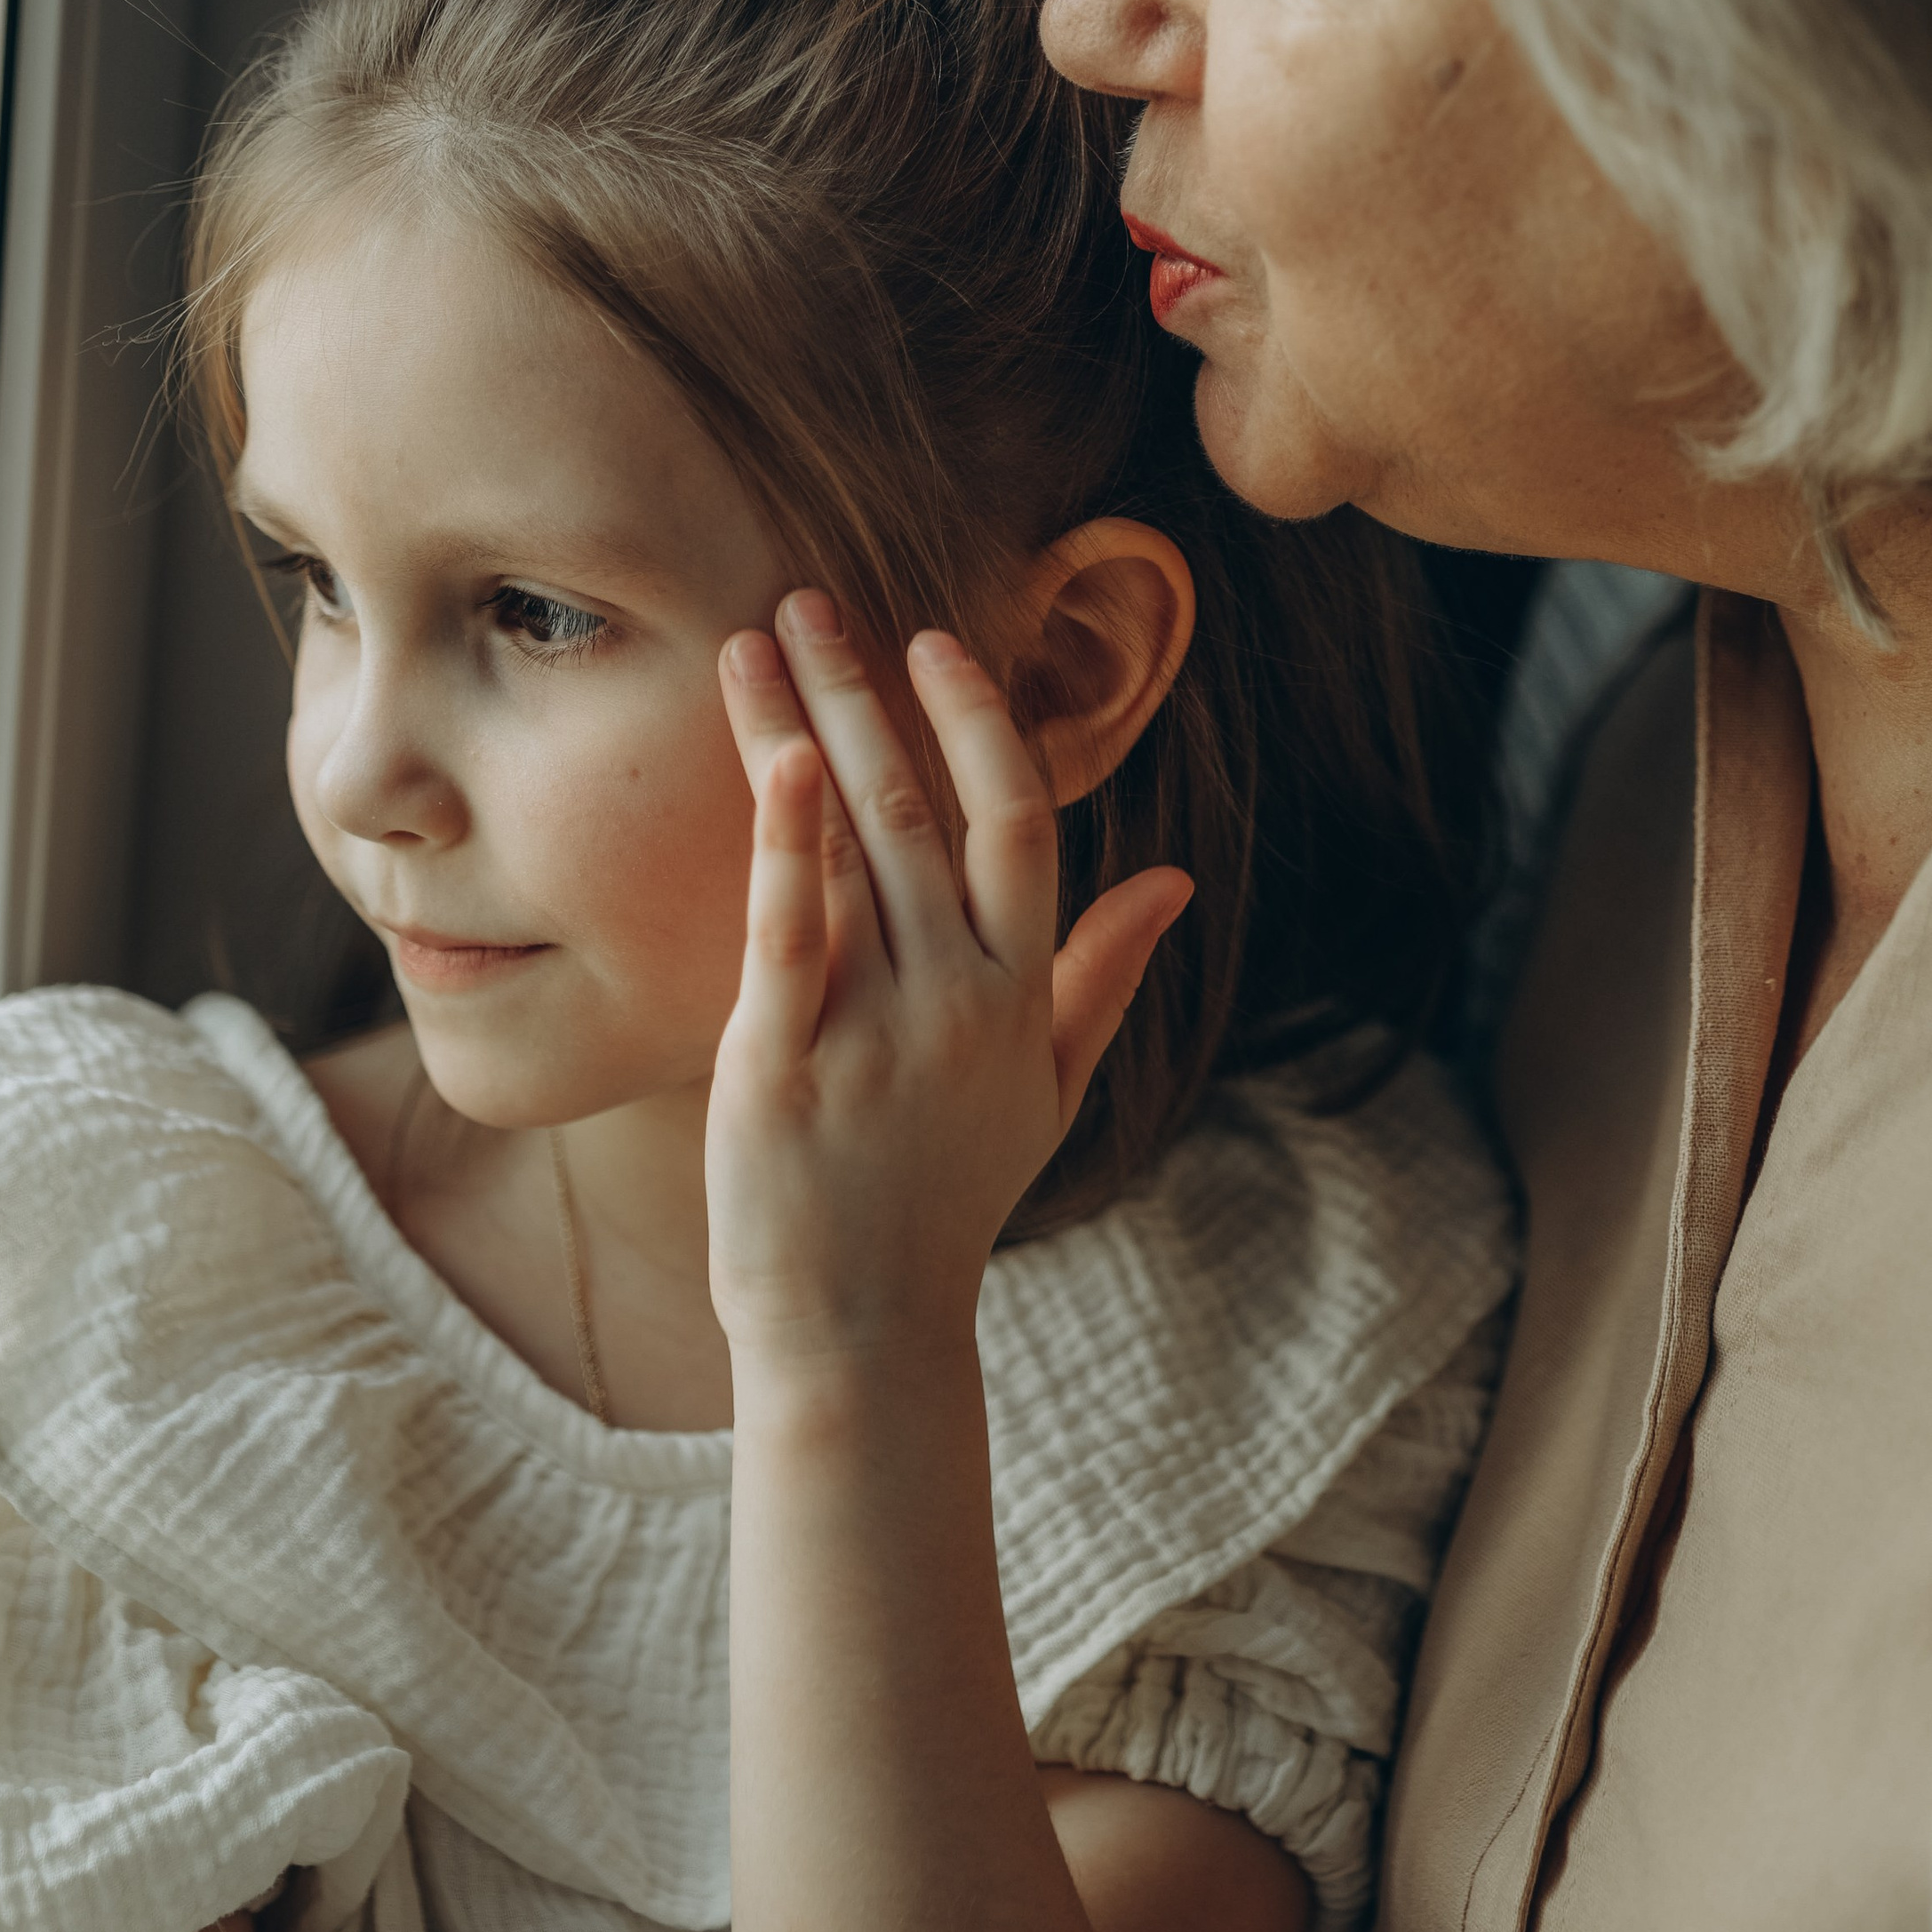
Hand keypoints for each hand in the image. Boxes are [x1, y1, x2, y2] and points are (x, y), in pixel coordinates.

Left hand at [706, 591, 1190, 1370]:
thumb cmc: (947, 1200)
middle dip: (866, 692)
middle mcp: (954, 998)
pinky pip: (788, 933)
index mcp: (1016, 992)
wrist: (861, 1332)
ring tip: (758, 640)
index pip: (1018, 822)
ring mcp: (872, 1030)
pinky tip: (774, 758)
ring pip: (850, 845)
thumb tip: (1173, 880)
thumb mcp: (1049, 1087)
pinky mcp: (783, 1066)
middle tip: (811, 599)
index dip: (980, 723)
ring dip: (804, 727)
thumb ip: (1103, 974)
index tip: (935, 641)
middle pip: (919, 809)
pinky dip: (782, 841)